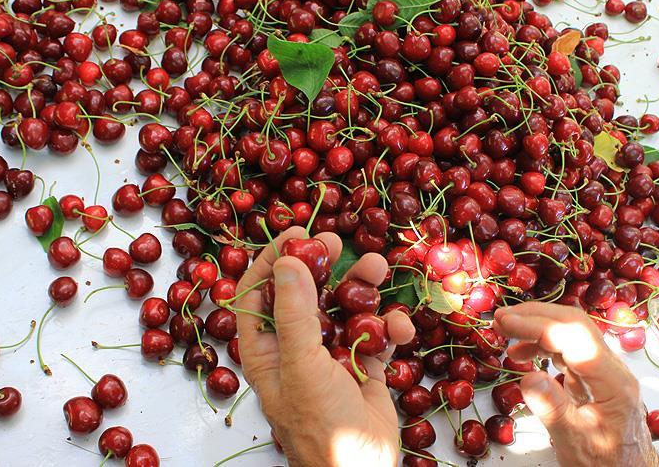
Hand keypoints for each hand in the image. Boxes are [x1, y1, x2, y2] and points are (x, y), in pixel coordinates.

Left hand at [235, 227, 414, 466]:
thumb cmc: (320, 423)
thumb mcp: (301, 364)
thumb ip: (294, 313)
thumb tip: (289, 261)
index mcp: (266, 349)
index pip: (258, 294)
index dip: (273, 261)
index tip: (296, 235)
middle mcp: (295, 349)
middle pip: (305, 294)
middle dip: (321, 267)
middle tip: (336, 242)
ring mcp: (331, 357)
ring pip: (343, 309)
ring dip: (361, 289)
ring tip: (379, 268)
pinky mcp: (364, 367)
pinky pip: (375, 334)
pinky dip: (389, 327)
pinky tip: (400, 327)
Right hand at [493, 302, 658, 466]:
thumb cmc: (606, 463)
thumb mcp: (576, 442)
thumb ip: (553, 410)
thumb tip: (528, 377)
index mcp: (613, 381)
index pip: (573, 336)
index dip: (536, 325)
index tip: (504, 323)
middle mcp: (612, 368)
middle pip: (574, 324)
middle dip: (534, 316)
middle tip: (500, 318)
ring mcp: (605, 369)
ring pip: (571, 331)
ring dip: (537, 326)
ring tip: (505, 330)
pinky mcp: (595, 375)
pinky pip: (568, 348)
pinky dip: (542, 344)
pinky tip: (522, 353)